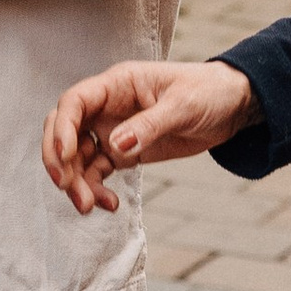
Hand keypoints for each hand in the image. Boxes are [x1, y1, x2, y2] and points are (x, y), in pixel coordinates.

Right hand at [42, 59, 258, 215]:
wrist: (231, 106)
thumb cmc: (207, 92)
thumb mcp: (183, 106)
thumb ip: (149, 125)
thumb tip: (115, 145)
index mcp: (117, 84)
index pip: (74, 102)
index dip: (62, 128)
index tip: (65, 157)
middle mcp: (108, 106)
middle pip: (65, 130)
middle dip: (59, 160)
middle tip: (67, 189)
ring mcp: (113, 129)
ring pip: (77, 156)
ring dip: (76, 181)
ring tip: (89, 207)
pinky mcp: (124, 152)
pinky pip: (97, 171)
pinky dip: (96, 188)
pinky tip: (110, 203)